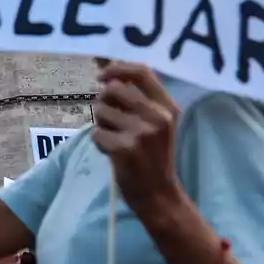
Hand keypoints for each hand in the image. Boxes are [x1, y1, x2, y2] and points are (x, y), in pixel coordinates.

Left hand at [91, 61, 182, 215]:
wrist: (159, 195)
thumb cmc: (152, 156)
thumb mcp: (157, 124)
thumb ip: (139, 100)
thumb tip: (108, 75)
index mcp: (168, 107)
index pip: (143, 72)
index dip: (118, 68)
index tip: (102, 75)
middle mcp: (157, 116)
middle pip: (113, 89)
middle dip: (104, 102)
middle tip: (111, 121)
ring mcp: (142, 132)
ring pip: (101, 111)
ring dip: (102, 125)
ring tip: (117, 140)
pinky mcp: (125, 148)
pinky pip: (96, 133)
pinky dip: (99, 143)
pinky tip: (114, 154)